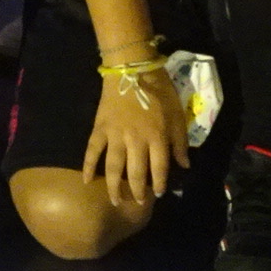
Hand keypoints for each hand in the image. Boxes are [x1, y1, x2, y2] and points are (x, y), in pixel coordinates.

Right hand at [84, 58, 189, 203]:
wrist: (132, 68)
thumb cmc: (159, 91)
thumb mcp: (177, 114)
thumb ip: (180, 141)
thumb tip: (184, 165)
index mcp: (157, 137)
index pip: (159, 168)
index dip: (159, 183)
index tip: (158, 194)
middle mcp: (136, 140)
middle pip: (136, 172)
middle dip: (137, 190)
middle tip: (137, 202)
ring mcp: (115, 135)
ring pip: (114, 167)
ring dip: (114, 186)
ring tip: (116, 200)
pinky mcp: (100, 128)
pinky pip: (92, 150)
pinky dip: (88, 166)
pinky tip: (86, 180)